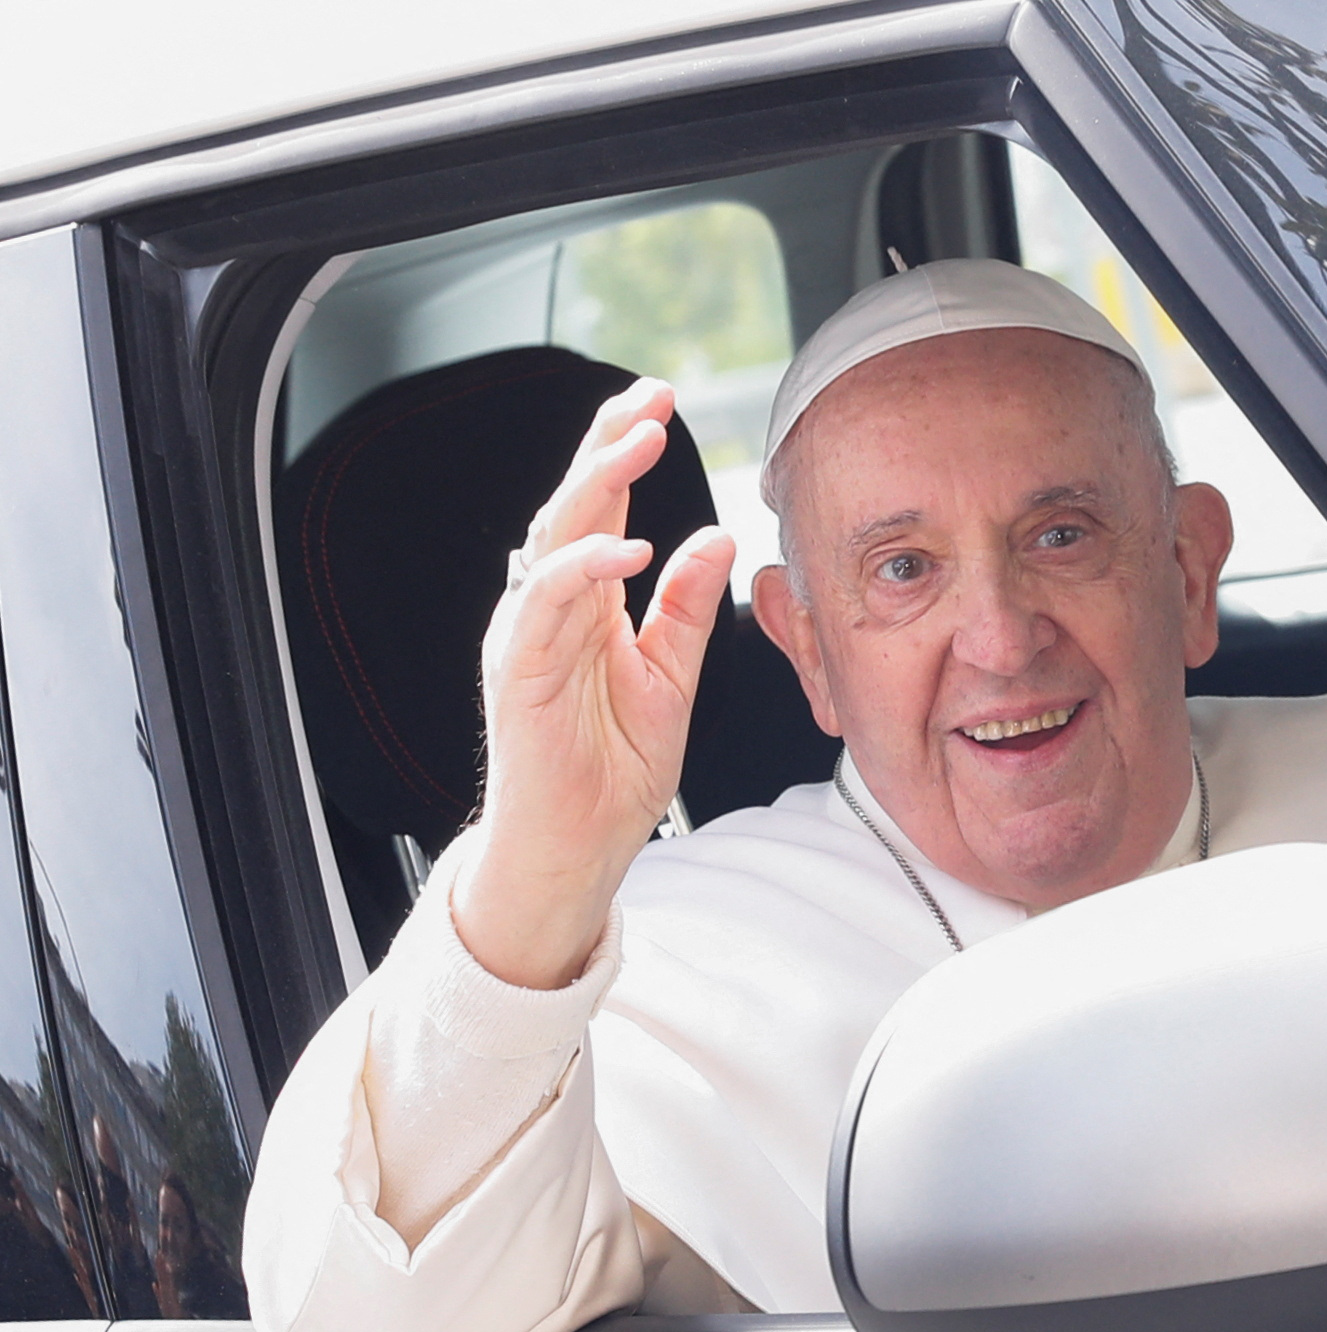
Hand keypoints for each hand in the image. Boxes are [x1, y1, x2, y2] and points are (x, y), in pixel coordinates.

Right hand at [452, 379, 734, 988]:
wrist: (580, 848)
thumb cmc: (614, 772)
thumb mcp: (673, 677)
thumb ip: (686, 608)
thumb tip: (717, 536)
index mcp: (586, 604)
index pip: (602, 508)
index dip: (625, 451)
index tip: (662, 401)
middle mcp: (552, 609)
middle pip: (572, 504)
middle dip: (609, 444)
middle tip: (653, 397)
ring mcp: (530, 637)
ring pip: (554, 537)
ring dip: (597, 483)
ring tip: (641, 441)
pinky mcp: (520, 673)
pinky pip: (545, 604)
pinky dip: (584, 568)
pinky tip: (627, 544)